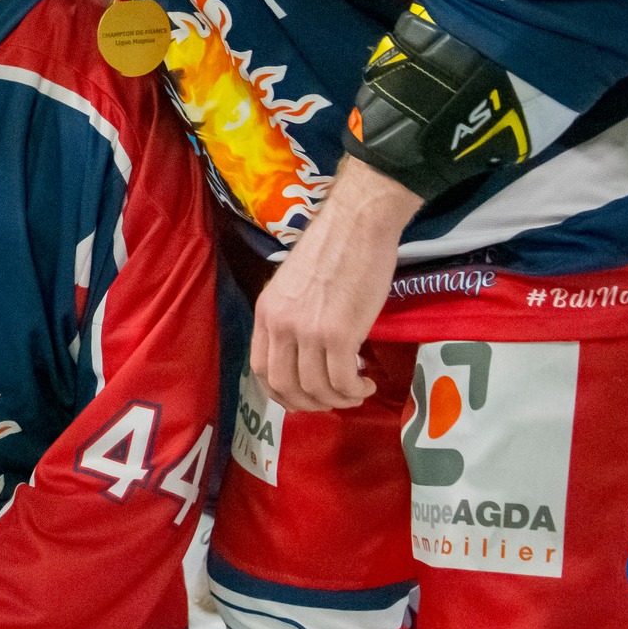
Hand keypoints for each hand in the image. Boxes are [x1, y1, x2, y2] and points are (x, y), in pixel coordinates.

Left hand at [250, 158, 420, 412]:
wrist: (357, 224)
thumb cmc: (332, 250)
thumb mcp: (295, 287)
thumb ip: (292, 318)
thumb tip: (304, 354)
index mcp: (266, 312)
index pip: (260, 369)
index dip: (282, 393)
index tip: (305, 397)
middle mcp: (279, 324)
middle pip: (283, 386)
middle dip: (310, 404)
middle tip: (334, 400)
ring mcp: (307, 330)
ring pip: (314, 388)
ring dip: (338, 400)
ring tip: (356, 391)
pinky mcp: (338, 333)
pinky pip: (341, 381)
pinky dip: (354, 391)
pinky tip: (367, 383)